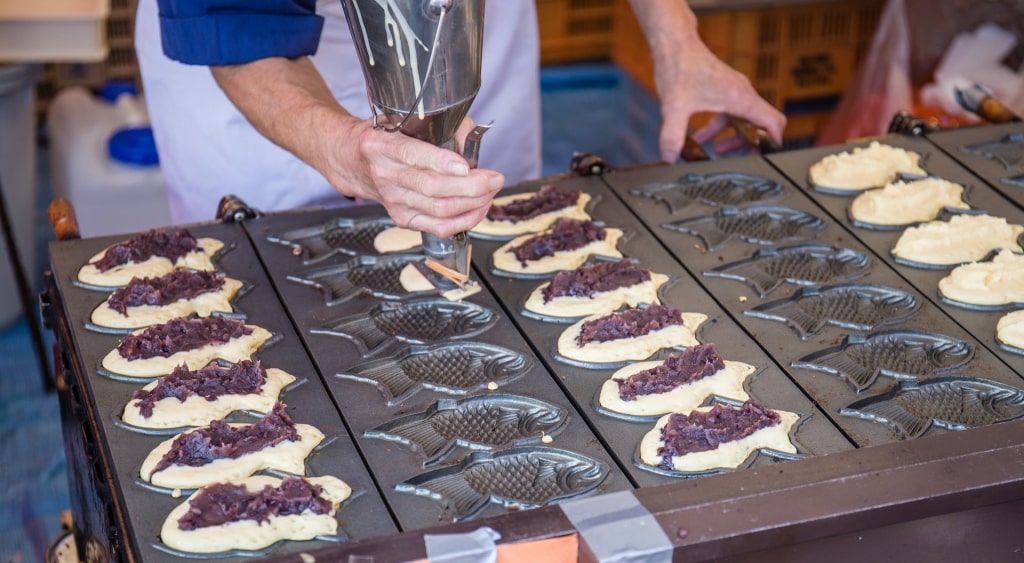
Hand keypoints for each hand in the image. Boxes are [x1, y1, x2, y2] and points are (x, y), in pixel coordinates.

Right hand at [319, 115, 504, 237]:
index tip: (466, 165)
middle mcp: (384, 175)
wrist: (352, 161)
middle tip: (495, 178)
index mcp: (380, 145)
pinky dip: (463, 221)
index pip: (412, 155)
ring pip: (438, 210)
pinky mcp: (401, 218)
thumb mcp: (403, 120)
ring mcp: (392, 200)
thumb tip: (472, 137)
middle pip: (432, 188)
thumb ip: (441, 124)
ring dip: (472, 204)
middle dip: (470, 186)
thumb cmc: (384, 136)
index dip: (441, 163)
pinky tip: (478, 209)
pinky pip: (437, 228)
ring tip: (491, 192)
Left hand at [654, 40, 785, 162]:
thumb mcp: (673, 108)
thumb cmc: (679, 67)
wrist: (674, 43)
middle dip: (750, 145)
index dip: (773, 143)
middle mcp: (742, 92)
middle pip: (760, 124)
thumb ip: (672, 137)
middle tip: (739, 162)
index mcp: (740, 98)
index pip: (773, 122)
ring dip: (733, 137)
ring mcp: (734, 89)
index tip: (764, 158)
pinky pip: (729, 112)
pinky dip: (718, 126)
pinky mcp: (724, 87)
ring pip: (744, 119)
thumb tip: (669, 160)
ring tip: (716, 152)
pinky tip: (700, 137)